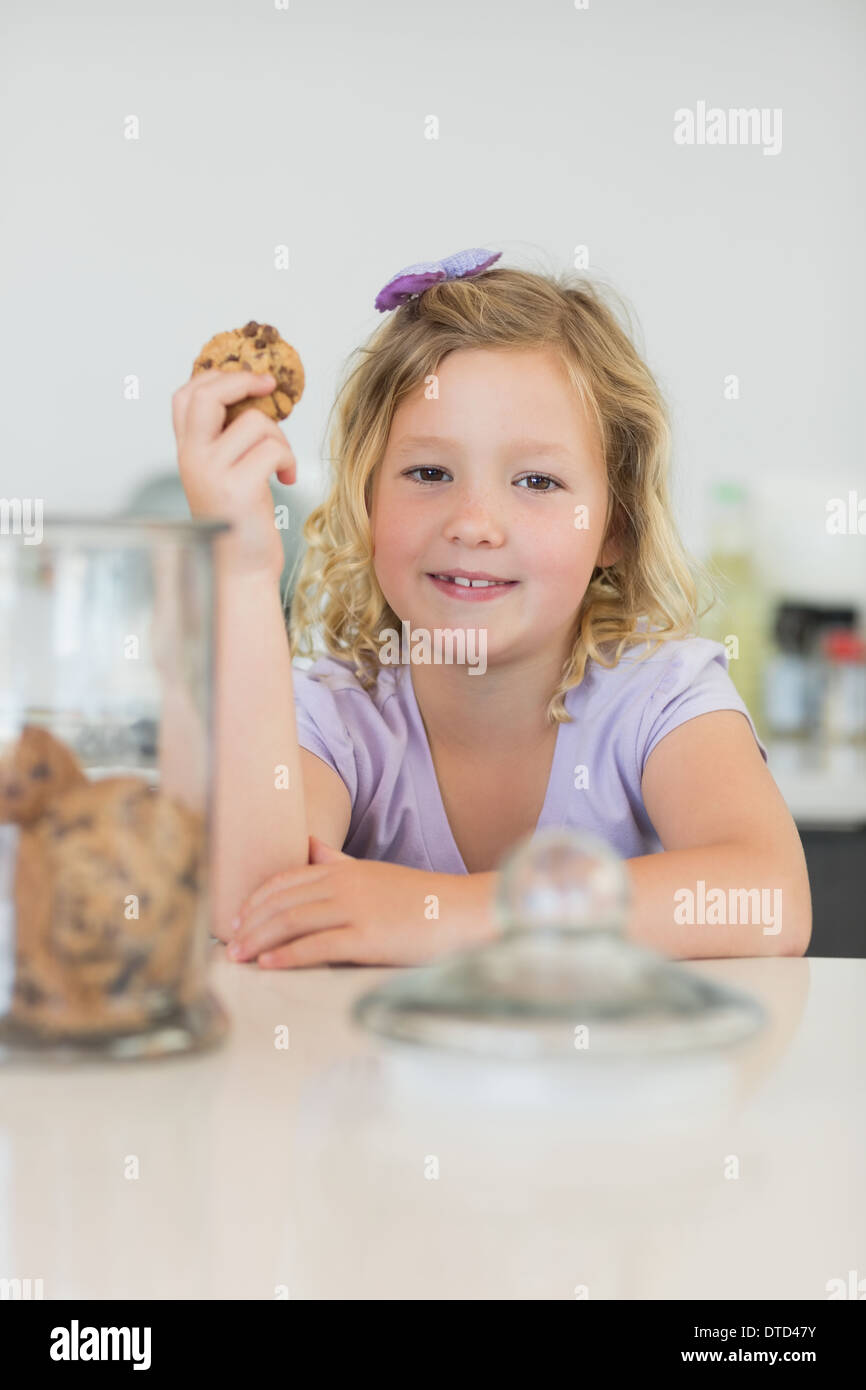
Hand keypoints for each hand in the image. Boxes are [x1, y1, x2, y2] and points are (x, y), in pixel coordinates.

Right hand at [171, 368, 297, 581]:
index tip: (249, 379)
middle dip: (244, 382)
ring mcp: (212, 473)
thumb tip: (256, 397)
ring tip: (281, 463)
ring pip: (255, 422)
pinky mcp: (237, 488)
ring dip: (280, 437)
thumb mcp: (225, 474)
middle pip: (209, 395)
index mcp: (186, 452)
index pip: (186, 395)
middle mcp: (192, 459)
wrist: (240, 571)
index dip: (216, 377)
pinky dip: (288, 459)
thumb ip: (226, 440)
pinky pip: (273, 449)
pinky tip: (286, 478)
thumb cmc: (240, 523)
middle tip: (270, 387)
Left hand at [227, 835, 498, 967]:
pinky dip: (288, 956)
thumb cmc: (419, 898)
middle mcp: (344, 885)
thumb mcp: (374, 873)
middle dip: (250, 923)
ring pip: (292, 922)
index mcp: (344, 870)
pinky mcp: (367, 938)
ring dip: (259, 941)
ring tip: (239, 957)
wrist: (461, 912)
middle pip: (282, 902)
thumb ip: (338, 861)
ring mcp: (355, 910)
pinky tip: (270, 965)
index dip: (257, 899)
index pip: (286, 880)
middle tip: (228, 943)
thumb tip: (309, 845)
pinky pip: (318, 946)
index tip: (237, 918)